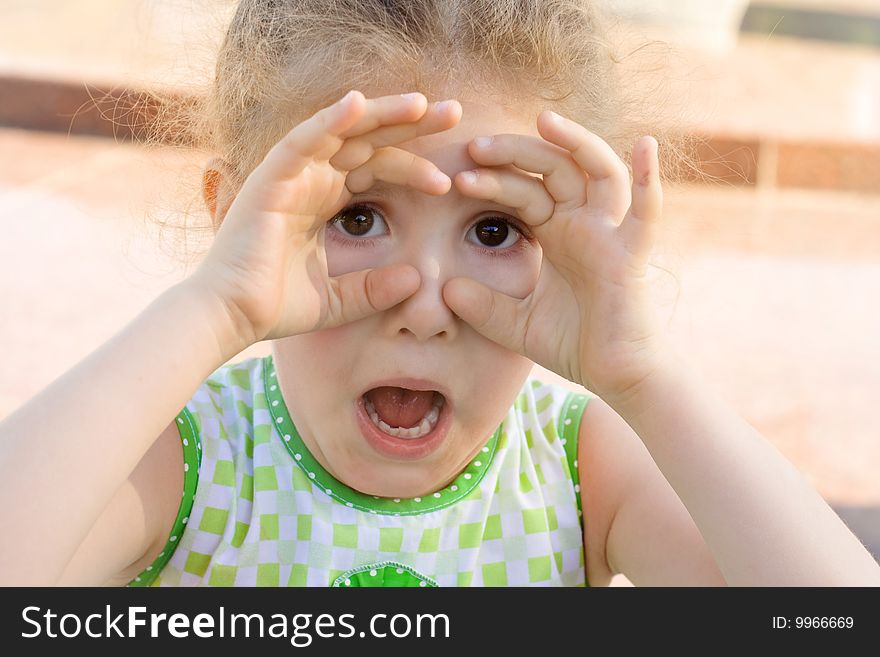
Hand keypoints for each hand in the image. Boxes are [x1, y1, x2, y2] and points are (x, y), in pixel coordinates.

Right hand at [192, 90, 459, 344]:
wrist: (231, 318)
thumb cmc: (275, 307)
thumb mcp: (339, 299)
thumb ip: (374, 289)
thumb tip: (416, 280)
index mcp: (323, 199)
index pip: (376, 168)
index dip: (412, 166)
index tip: (449, 181)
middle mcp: (309, 179)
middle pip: (368, 140)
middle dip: (410, 125)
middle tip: (454, 114)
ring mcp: (289, 174)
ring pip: (342, 131)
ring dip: (382, 114)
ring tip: (424, 105)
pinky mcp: (269, 178)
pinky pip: (302, 140)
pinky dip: (329, 120)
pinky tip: (359, 104)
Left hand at [442, 111, 668, 399]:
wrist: (615, 376)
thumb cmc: (573, 345)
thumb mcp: (514, 324)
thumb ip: (483, 307)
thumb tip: (446, 290)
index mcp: (558, 233)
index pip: (524, 191)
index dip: (493, 179)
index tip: (456, 175)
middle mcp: (584, 224)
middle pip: (553, 169)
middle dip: (516, 153)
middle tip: (475, 145)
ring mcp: (610, 233)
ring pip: (596, 172)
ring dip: (574, 143)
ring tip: (543, 120)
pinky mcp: (632, 254)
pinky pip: (647, 212)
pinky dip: (650, 179)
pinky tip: (645, 145)